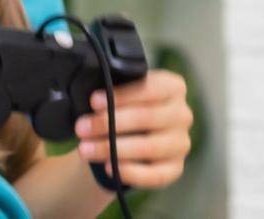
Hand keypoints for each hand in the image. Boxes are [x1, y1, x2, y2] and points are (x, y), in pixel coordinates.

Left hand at [74, 69, 191, 190]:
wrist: (131, 134)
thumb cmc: (125, 107)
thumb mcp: (121, 92)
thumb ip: (114, 90)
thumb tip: (93, 100)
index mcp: (172, 87)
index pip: (148, 88)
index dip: (120, 96)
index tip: (93, 102)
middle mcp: (182, 114)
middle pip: (147, 118)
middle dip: (109, 123)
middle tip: (82, 128)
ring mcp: (181, 143)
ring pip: (149, 147)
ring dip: (113, 148)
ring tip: (86, 149)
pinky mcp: (175, 168)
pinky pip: (155, 175)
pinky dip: (130, 172)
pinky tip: (109, 167)